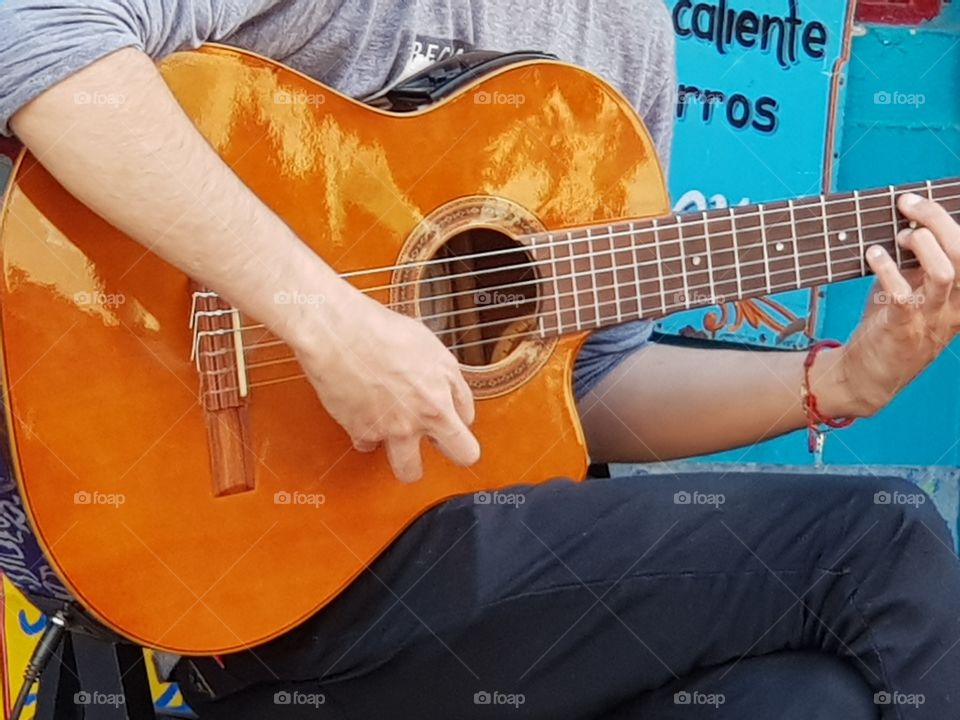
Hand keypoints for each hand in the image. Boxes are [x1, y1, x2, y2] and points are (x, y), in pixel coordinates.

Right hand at [293, 288, 479, 482]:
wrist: (339, 334)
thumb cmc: (381, 332)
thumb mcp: (431, 348)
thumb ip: (447, 379)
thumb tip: (454, 398)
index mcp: (443, 392)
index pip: (468, 421)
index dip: (457, 416)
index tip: (447, 415)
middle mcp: (424, 417)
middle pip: (461, 454)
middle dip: (453, 451)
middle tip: (439, 443)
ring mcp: (393, 429)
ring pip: (410, 471)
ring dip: (409, 462)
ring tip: (401, 444)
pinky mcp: (362, 433)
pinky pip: (369, 446)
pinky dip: (368, 436)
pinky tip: (366, 417)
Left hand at [820, 192, 959, 416]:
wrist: (867, 378)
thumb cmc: (888, 328)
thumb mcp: (912, 292)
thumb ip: (915, 264)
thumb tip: (910, 222)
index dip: (956, 223)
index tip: (928, 200)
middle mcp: (953, 307)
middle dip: (938, 220)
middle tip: (909, 205)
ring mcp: (929, 320)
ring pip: (945, 273)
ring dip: (921, 245)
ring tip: (899, 235)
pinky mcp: (902, 330)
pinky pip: (902, 295)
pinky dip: (887, 268)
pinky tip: (873, 254)